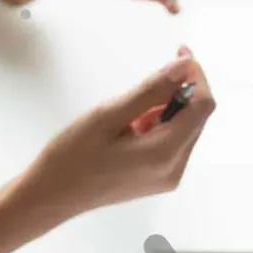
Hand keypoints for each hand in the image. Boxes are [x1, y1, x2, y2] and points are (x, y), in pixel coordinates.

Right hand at [17, 46, 214, 220]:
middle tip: (152, 77)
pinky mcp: (160, 179)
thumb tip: (184, 67)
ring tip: (130, 112)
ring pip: (185, 130)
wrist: (50, 198)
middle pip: (197, 118)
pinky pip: (173, 144)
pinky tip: (132, 127)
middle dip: (181, 92)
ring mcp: (169, 177)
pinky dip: (160, 126)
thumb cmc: (71, 157)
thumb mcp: (108, 116)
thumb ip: (151, 90)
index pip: (202, 106)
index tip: (180, 54)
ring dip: (168, 110)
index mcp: (165, 153)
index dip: (196, 77)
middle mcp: (175, 168)